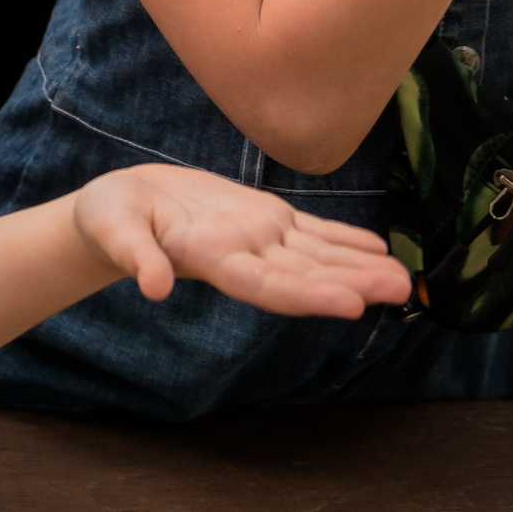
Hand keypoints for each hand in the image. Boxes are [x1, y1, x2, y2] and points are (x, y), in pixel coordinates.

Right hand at [70, 163, 413, 318]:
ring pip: (316, 255)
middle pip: (303, 274)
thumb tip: (152, 287)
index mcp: (211, 259)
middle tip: (399, 289)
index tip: (350, 304)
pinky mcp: (259, 217)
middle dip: (352, 283)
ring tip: (403, 277)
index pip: (265, 283)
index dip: (308, 294)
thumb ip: (135, 255)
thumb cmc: (110, 219)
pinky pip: (308, 231)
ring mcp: (255, 237)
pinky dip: (342, 239)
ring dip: (359, 266)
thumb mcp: (113, 230)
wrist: (117, 207)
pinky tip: (375, 247)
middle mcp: (243, 254)